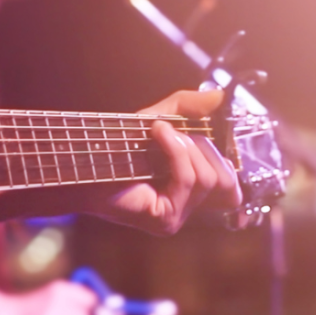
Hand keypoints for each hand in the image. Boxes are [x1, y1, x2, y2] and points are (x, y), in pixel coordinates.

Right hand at [18, 279, 97, 314]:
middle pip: (88, 310)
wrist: (7, 312)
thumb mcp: (50, 296)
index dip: (90, 308)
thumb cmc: (30, 308)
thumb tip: (92, 308)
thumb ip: (70, 299)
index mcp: (60, 286)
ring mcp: (54, 306)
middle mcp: (60, 293)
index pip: (90, 297)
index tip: (86, 314)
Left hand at [80, 90, 240, 234]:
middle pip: (224, 179)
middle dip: (201, 146)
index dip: (227, 160)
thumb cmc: (115, 145)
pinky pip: (189, 179)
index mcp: (190, 190)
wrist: (83, 159)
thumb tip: (219, 95)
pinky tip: (156, 135)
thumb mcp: (157, 118)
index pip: (232, 186)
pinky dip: (175, 151)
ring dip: (184, 146)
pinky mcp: (166, 219)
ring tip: (158, 133)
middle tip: (172, 133)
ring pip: (207, 177)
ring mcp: (177, 218)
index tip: (209, 134)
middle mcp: (187, 208)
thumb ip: (188, 106)